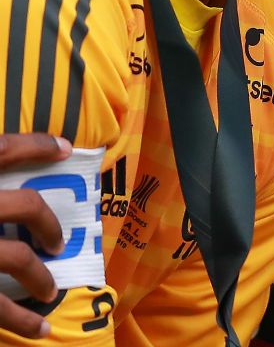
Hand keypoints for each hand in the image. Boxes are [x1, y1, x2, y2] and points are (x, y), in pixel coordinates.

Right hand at [0, 133, 73, 337]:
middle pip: (23, 205)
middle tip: (57, 242)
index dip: (35, 146)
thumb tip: (6, 182)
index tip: (66, 149)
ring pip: (15, 258)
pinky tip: (40, 329)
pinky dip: (21, 322)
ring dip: (38, 276)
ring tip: (48, 290)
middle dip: (47, 222)